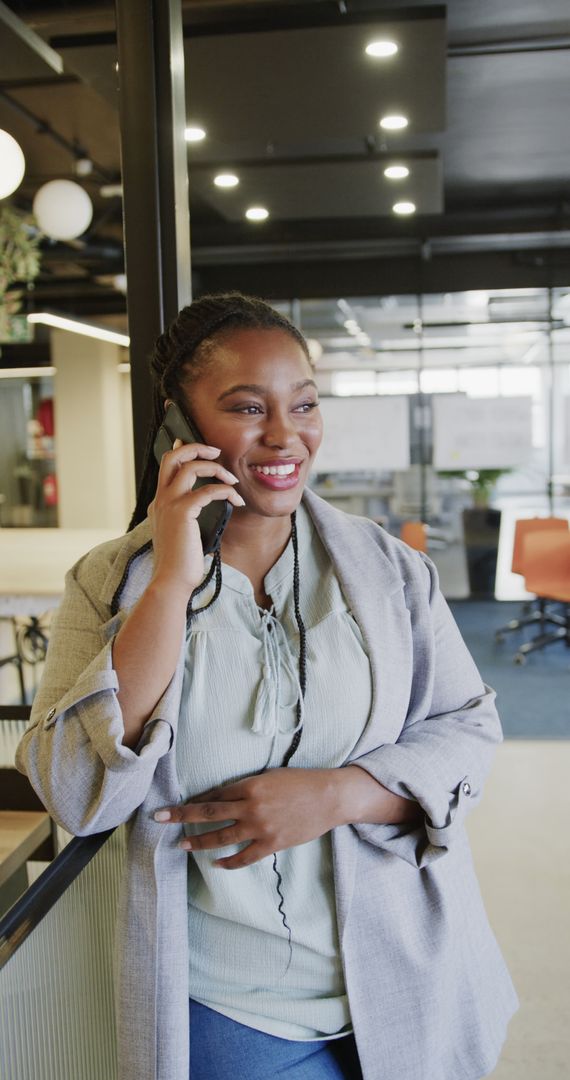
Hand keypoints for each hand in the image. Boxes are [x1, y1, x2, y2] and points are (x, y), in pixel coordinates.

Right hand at [148, 440, 244, 595]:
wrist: (172, 580)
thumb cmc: (181, 562)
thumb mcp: (181, 533)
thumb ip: (186, 516)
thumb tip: (202, 505)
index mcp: (159, 503)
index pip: (167, 466)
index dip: (183, 450)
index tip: (201, 448)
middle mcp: (160, 499)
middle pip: (172, 457)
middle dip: (196, 447)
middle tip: (216, 451)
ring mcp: (169, 504)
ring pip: (190, 467)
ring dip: (216, 469)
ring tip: (232, 480)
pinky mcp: (182, 512)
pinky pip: (208, 491)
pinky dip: (226, 491)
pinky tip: (237, 500)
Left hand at [154, 768, 344, 869]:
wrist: (329, 797)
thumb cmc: (300, 782)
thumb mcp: (269, 777)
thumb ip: (246, 787)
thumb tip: (221, 798)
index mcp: (250, 785)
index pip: (214, 795)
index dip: (194, 801)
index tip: (177, 805)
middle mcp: (251, 806)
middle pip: (208, 814)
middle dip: (181, 816)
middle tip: (160, 818)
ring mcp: (261, 827)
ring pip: (221, 837)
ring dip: (198, 842)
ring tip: (182, 845)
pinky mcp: (272, 844)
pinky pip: (244, 857)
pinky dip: (229, 862)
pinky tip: (216, 864)